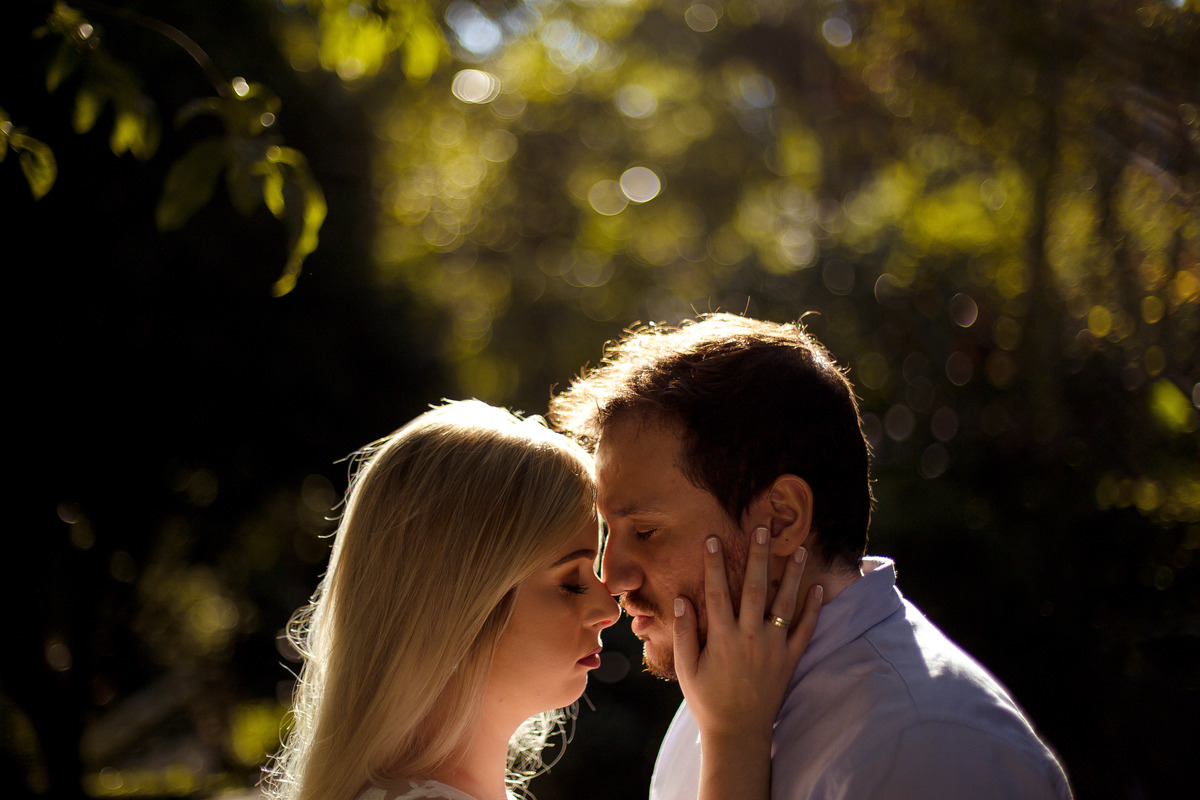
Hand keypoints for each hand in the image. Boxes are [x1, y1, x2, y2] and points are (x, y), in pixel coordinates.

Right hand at [672, 526, 821, 743]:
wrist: (739, 734)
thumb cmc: (707, 700)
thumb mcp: (686, 668)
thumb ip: (683, 633)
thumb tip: (682, 599)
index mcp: (721, 638)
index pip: (717, 592)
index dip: (714, 564)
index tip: (713, 539)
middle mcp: (750, 638)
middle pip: (755, 588)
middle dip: (758, 556)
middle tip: (763, 529)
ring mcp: (773, 648)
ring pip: (784, 604)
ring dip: (792, 575)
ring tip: (799, 549)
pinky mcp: (790, 660)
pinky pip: (805, 631)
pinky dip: (813, 610)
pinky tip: (818, 588)